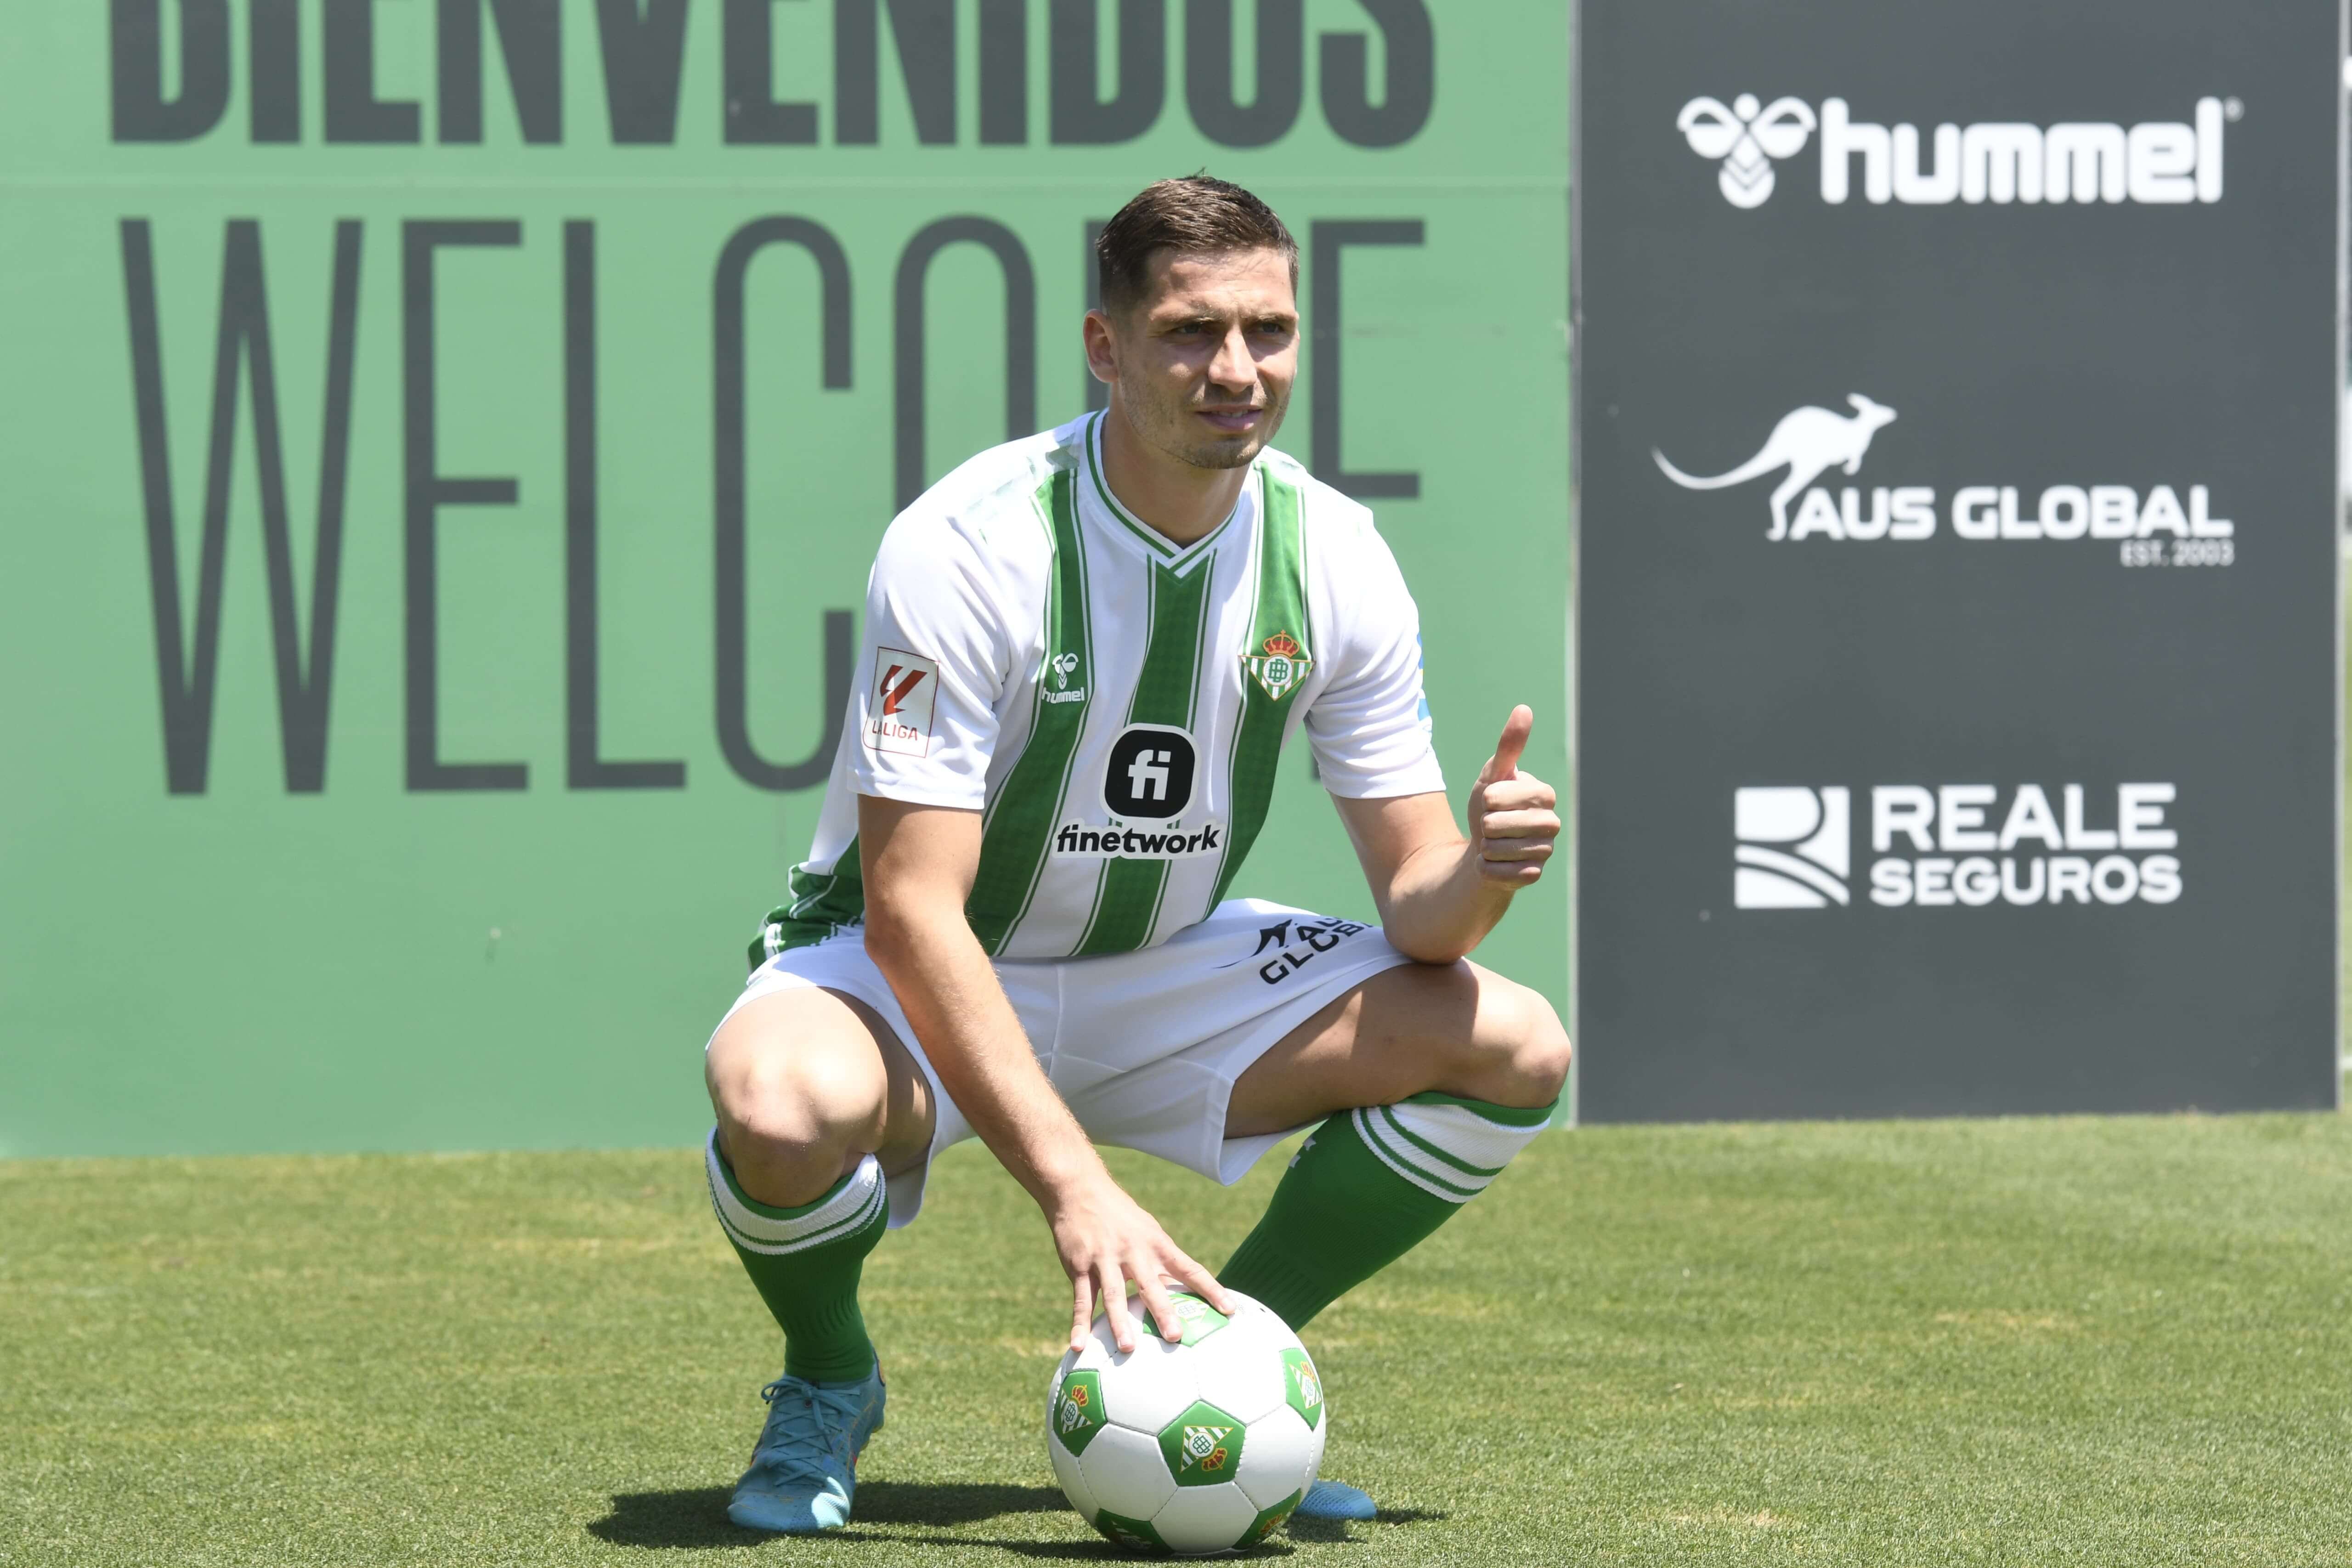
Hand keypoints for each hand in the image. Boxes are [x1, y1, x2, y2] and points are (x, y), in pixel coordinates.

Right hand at [1046, 1170, 1234, 1354]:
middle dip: (1163, 1311)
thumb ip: (1162, 1260)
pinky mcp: (1079, 1265)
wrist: (1079, 1189)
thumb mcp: (1147, 1231)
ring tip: (1128, 1348)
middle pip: (1152, 1285)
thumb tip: (1182, 1290)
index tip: (1230, 1310)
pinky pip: (1082, 1298)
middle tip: (1175, 1337)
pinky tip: (1078, 1345)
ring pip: (1115, 1294)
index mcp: (1156, 1244)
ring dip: (1120, 1322)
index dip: (1210, 1289)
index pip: (1189, 1269)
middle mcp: (1133, 1251)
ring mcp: (1105, 1258)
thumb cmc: (1120, 1216)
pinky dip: (1080, 1323)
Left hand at [1469, 705, 1558, 887]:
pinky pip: (1500, 873)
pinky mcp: (1534, 875)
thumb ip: (1510, 745)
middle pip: (1497, 825)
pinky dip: (1487, 868)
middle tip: (1491, 825)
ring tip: (1493, 843)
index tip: (1491, 801)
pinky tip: (1494, 863)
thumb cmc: (1490, 807)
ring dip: (1485, 848)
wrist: (1484, 848)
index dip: (1486, 800)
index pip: (1499, 797)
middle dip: (1484, 826)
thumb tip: (1524, 709)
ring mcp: (1545, 851)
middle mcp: (1551, 823)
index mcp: (1544, 794)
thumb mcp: (1493, 774)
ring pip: (1498, 850)